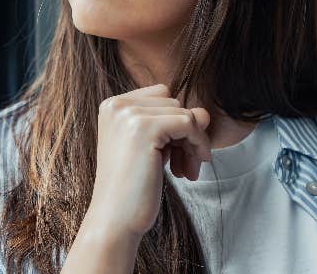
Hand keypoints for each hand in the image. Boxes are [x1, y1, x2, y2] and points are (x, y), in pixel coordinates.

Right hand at [84, 83, 211, 241]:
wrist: (114, 220)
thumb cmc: (131, 189)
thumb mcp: (153, 149)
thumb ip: (174, 124)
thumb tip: (205, 112)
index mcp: (112, 106)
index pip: (161, 96)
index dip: (174, 123)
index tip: (174, 154)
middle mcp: (117, 105)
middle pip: (174, 103)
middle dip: (185, 135)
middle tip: (184, 167)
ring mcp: (128, 115)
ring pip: (184, 113)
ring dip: (193, 143)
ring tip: (187, 171)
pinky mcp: (144, 128)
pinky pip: (189, 123)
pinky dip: (198, 145)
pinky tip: (190, 171)